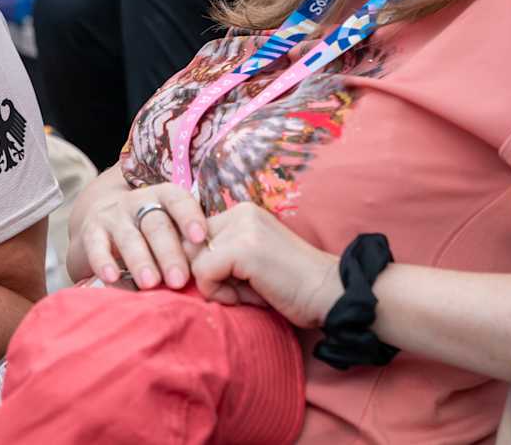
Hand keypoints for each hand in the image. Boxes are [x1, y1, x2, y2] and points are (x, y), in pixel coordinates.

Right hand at [79, 182, 207, 290]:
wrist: (101, 223)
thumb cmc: (149, 232)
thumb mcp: (168, 227)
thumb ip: (188, 242)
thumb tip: (215, 271)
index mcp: (162, 197)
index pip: (177, 199)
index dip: (189, 217)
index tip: (200, 238)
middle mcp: (137, 202)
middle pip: (156, 224)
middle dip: (168, 252)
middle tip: (179, 279)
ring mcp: (113, 216)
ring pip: (129, 237)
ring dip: (140, 261)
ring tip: (150, 283)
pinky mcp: (91, 232)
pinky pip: (97, 246)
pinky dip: (103, 262)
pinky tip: (112, 278)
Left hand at [189, 202, 341, 329]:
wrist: (332, 295)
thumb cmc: (291, 288)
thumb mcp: (250, 265)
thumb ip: (220, 257)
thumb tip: (178, 265)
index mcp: (243, 214)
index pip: (195, 235)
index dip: (205, 266)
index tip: (234, 284)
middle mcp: (241, 213)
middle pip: (189, 245)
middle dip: (206, 275)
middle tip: (240, 291)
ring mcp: (242, 228)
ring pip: (193, 260)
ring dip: (214, 286)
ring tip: (247, 294)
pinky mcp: (243, 248)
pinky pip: (203, 273)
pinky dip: (218, 293)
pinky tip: (246, 298)